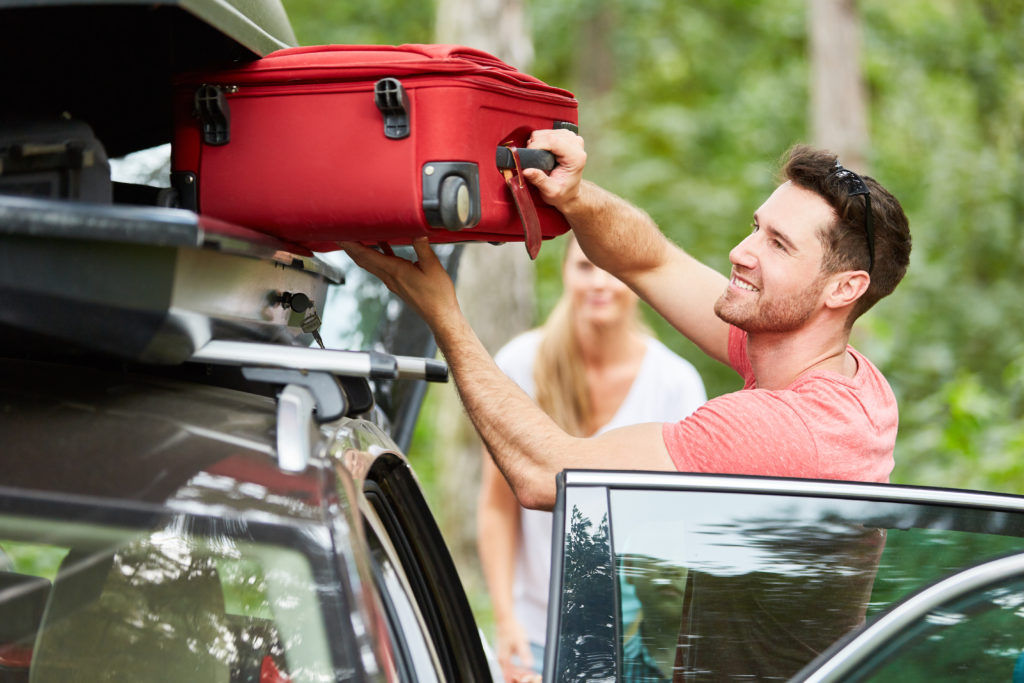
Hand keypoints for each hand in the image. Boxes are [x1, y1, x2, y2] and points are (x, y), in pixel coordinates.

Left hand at [339, 237, 457, 327]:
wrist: (440, 316)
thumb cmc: (437, 295)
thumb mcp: (432, 266)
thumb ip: (422, 247)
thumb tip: (417, 231)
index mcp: (394, 270)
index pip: (366, 255)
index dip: (351, 244)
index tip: (339, 234)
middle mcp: (389, 276)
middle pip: (362, 259)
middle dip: (349, 245)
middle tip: (339, 231)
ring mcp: (392, 281)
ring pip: (370, 263)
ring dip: (359, 250)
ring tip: (354, 236)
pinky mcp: (398, 283)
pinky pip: (382, 265)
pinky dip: (377, 254)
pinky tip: (381, 244)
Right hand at [496, 617, 534, 682]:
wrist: (505, 620)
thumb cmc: (512, 629)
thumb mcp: (520, 641)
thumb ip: (524, 654)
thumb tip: (529, 664)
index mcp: (504, 659)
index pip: (511, 676)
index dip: (521, 677)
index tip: (530, 676)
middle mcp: (501, 660)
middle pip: (510, 675)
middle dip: (520, 676)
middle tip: (531, 675)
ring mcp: (502, 657)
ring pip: (510, 671)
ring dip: (519, 673)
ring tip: (530, 672)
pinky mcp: (504, 653)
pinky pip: (510, 665)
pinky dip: (517, 667)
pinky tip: (525, 665)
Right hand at [522, 128, 586, 211]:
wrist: (570, 192)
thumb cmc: (562, 193)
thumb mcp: (550, 191)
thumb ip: (539, 180)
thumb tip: (526, 170)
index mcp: (576, 158)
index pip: (553, 141)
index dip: (537, 145)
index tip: (528, 155)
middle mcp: (576, 145)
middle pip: (549, 134)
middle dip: (536, 145)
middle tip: (533, 161)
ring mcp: (573, 139)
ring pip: (547, 131)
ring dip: (538, 143)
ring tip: (539, 158)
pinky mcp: (568, 137)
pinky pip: (549, 132)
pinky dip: (542, 140)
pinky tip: (544, 152)